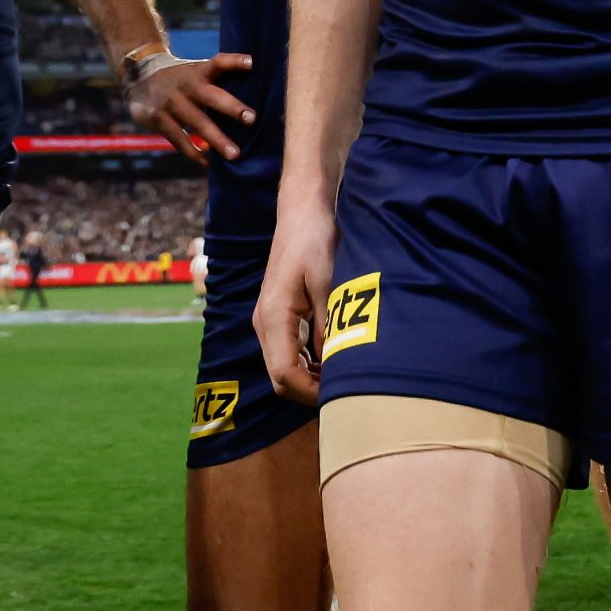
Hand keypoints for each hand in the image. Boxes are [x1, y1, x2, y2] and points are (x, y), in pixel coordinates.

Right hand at [126, 52, 254, 164]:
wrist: (138, 77)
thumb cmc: (180, 79)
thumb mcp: (196, 72)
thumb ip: (218, 81)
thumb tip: (255, 97)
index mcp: (200, 72)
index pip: (219, 62)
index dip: (235, 62)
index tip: (252, 63)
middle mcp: (188, 85)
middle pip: (213, 96)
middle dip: (232, 108)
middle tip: (252, 119)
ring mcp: (172, 102)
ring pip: (198, 123)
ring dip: (217, 140)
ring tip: (235, 155)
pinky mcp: (159, 118)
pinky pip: (179, 139)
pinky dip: (194, 153)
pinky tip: (208, 163)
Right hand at [254, 197, 335, 406]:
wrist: (303, 213)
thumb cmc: (315, 241)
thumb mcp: (328, 281)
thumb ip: (328, 323)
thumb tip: (335, 362)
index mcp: (274, 316)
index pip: (283, 373)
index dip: (309, 393)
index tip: (338, 397)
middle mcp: (265, 322)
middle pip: (280, 376)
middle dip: (309, 391)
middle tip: (346, 393)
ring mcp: (269, 320)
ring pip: (283, 366)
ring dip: (310, 378)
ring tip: (344, 379)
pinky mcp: (278, 315)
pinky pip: (288, 351)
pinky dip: (308, 363)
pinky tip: (334, 360)